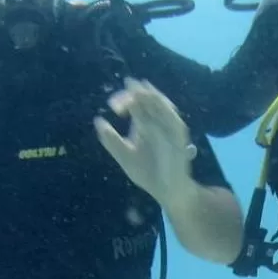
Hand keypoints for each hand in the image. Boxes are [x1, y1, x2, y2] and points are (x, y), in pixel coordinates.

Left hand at [94, 78, 198, 203]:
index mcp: (143, 123)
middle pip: (148, 100)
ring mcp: (169, 128)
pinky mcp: (179, 138)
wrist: (166, 190)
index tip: (112, 106)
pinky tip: (158, 104)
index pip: (134, 103)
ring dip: (153, 97)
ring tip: (141, 90)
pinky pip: (174, 121)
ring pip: (163, 105)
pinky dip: (167, 112)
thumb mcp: (124, 156)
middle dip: (137, 93)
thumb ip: (111, 140)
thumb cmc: (147, 173)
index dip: (124, 99)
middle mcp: (157, 122)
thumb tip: (97, 120)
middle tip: (127, 88)